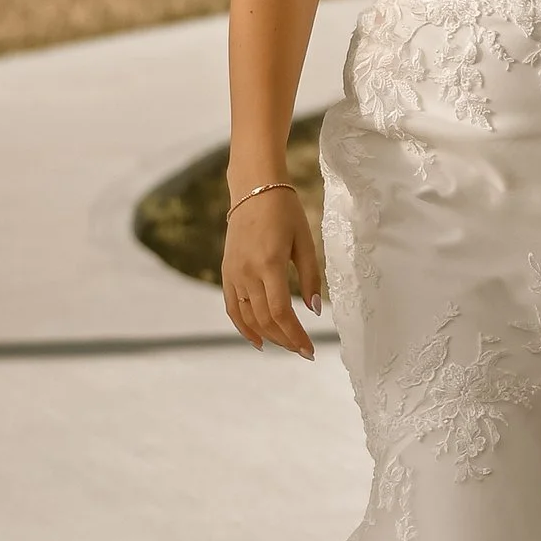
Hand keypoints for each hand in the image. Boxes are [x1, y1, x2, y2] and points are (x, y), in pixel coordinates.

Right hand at [221, 183, 321, 358]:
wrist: (254, 188)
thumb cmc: (285, 212)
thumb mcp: (305, 241)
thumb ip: (310, 277)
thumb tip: (313, 311)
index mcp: (270, 264)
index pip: (281, 312)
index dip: (295, 335)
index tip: (310, 349)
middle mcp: (247, 272)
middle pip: (265, 320)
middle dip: (286, 340)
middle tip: (304, 351)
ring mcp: (233, 273)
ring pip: (248, 317)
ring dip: (268, 336)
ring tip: (286, 346)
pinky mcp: (227, 272)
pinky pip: (233, 307)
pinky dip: (243, 326)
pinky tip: (258, 340)